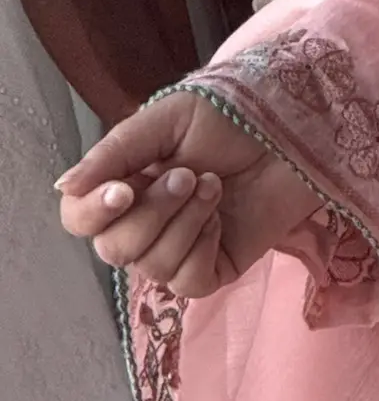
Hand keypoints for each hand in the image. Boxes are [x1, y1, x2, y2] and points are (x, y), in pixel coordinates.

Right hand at [56, 91, 323, 295]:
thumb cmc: (229, 117)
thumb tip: (63, 188)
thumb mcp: (164, 122)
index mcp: (123, 185)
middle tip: (189, 175)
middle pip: (114, 250)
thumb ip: (114, 154)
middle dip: (152, 213)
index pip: (79, 220)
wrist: (291, 128)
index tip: (123, 190)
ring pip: (153, 268)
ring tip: (213, 186)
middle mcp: (144, 222)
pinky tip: (220, 221)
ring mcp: (181, 248)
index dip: (93, 213)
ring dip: (183, 225)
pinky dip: (201, 250)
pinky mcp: (217, 266)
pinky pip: (189, 283)